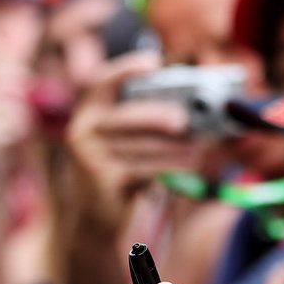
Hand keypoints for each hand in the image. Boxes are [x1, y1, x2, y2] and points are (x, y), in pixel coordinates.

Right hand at [64, 52, 201, 229]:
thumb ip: (152, 122)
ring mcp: (89, 156)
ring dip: (176, 149)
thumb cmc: (124, 174)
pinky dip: (171, 168)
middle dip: (159, 115)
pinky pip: (144, 169)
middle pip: (127, 115)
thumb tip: (194, 109)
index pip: (101, 82)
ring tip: (200, 150)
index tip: (154, 62)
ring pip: (141, 145)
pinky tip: (190, 168)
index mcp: (91, 112)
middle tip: (185, 120)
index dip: (126, 68)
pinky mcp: (101, 180)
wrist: (97, 221)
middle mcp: (83, 130)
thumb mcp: (133, 143)